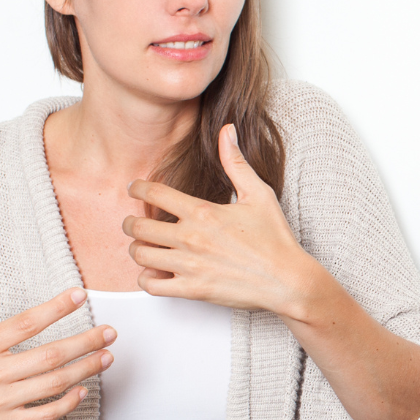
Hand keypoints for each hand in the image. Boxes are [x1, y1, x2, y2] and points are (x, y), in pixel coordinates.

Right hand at [0, 282, 112, 419]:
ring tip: (107, 357)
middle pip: (50, 354)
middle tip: (111, 331)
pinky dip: (66, 404)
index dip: (56, 308)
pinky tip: (83, 392)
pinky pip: (43, 414)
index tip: (80, 295)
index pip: (25, 323)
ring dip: (85, 369)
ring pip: (53, 383)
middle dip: (85, 341)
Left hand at [124, 124, 323, 315]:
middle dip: (130, 223)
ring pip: (140, 255)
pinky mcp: (192, 290)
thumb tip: (227, 130)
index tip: (135, 189)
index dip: (138, 188)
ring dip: (138, 249)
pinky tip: (156, 272)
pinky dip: (147, 279)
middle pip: (138, 227)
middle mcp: (191, 238)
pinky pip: (151, 285)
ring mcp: (189, 265)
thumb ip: (235, 162)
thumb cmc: (276, 239)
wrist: (288, 281)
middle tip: (134, 223)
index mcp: (203, 211)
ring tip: (145, 247)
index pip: (154, 194)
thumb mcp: (259, 194)